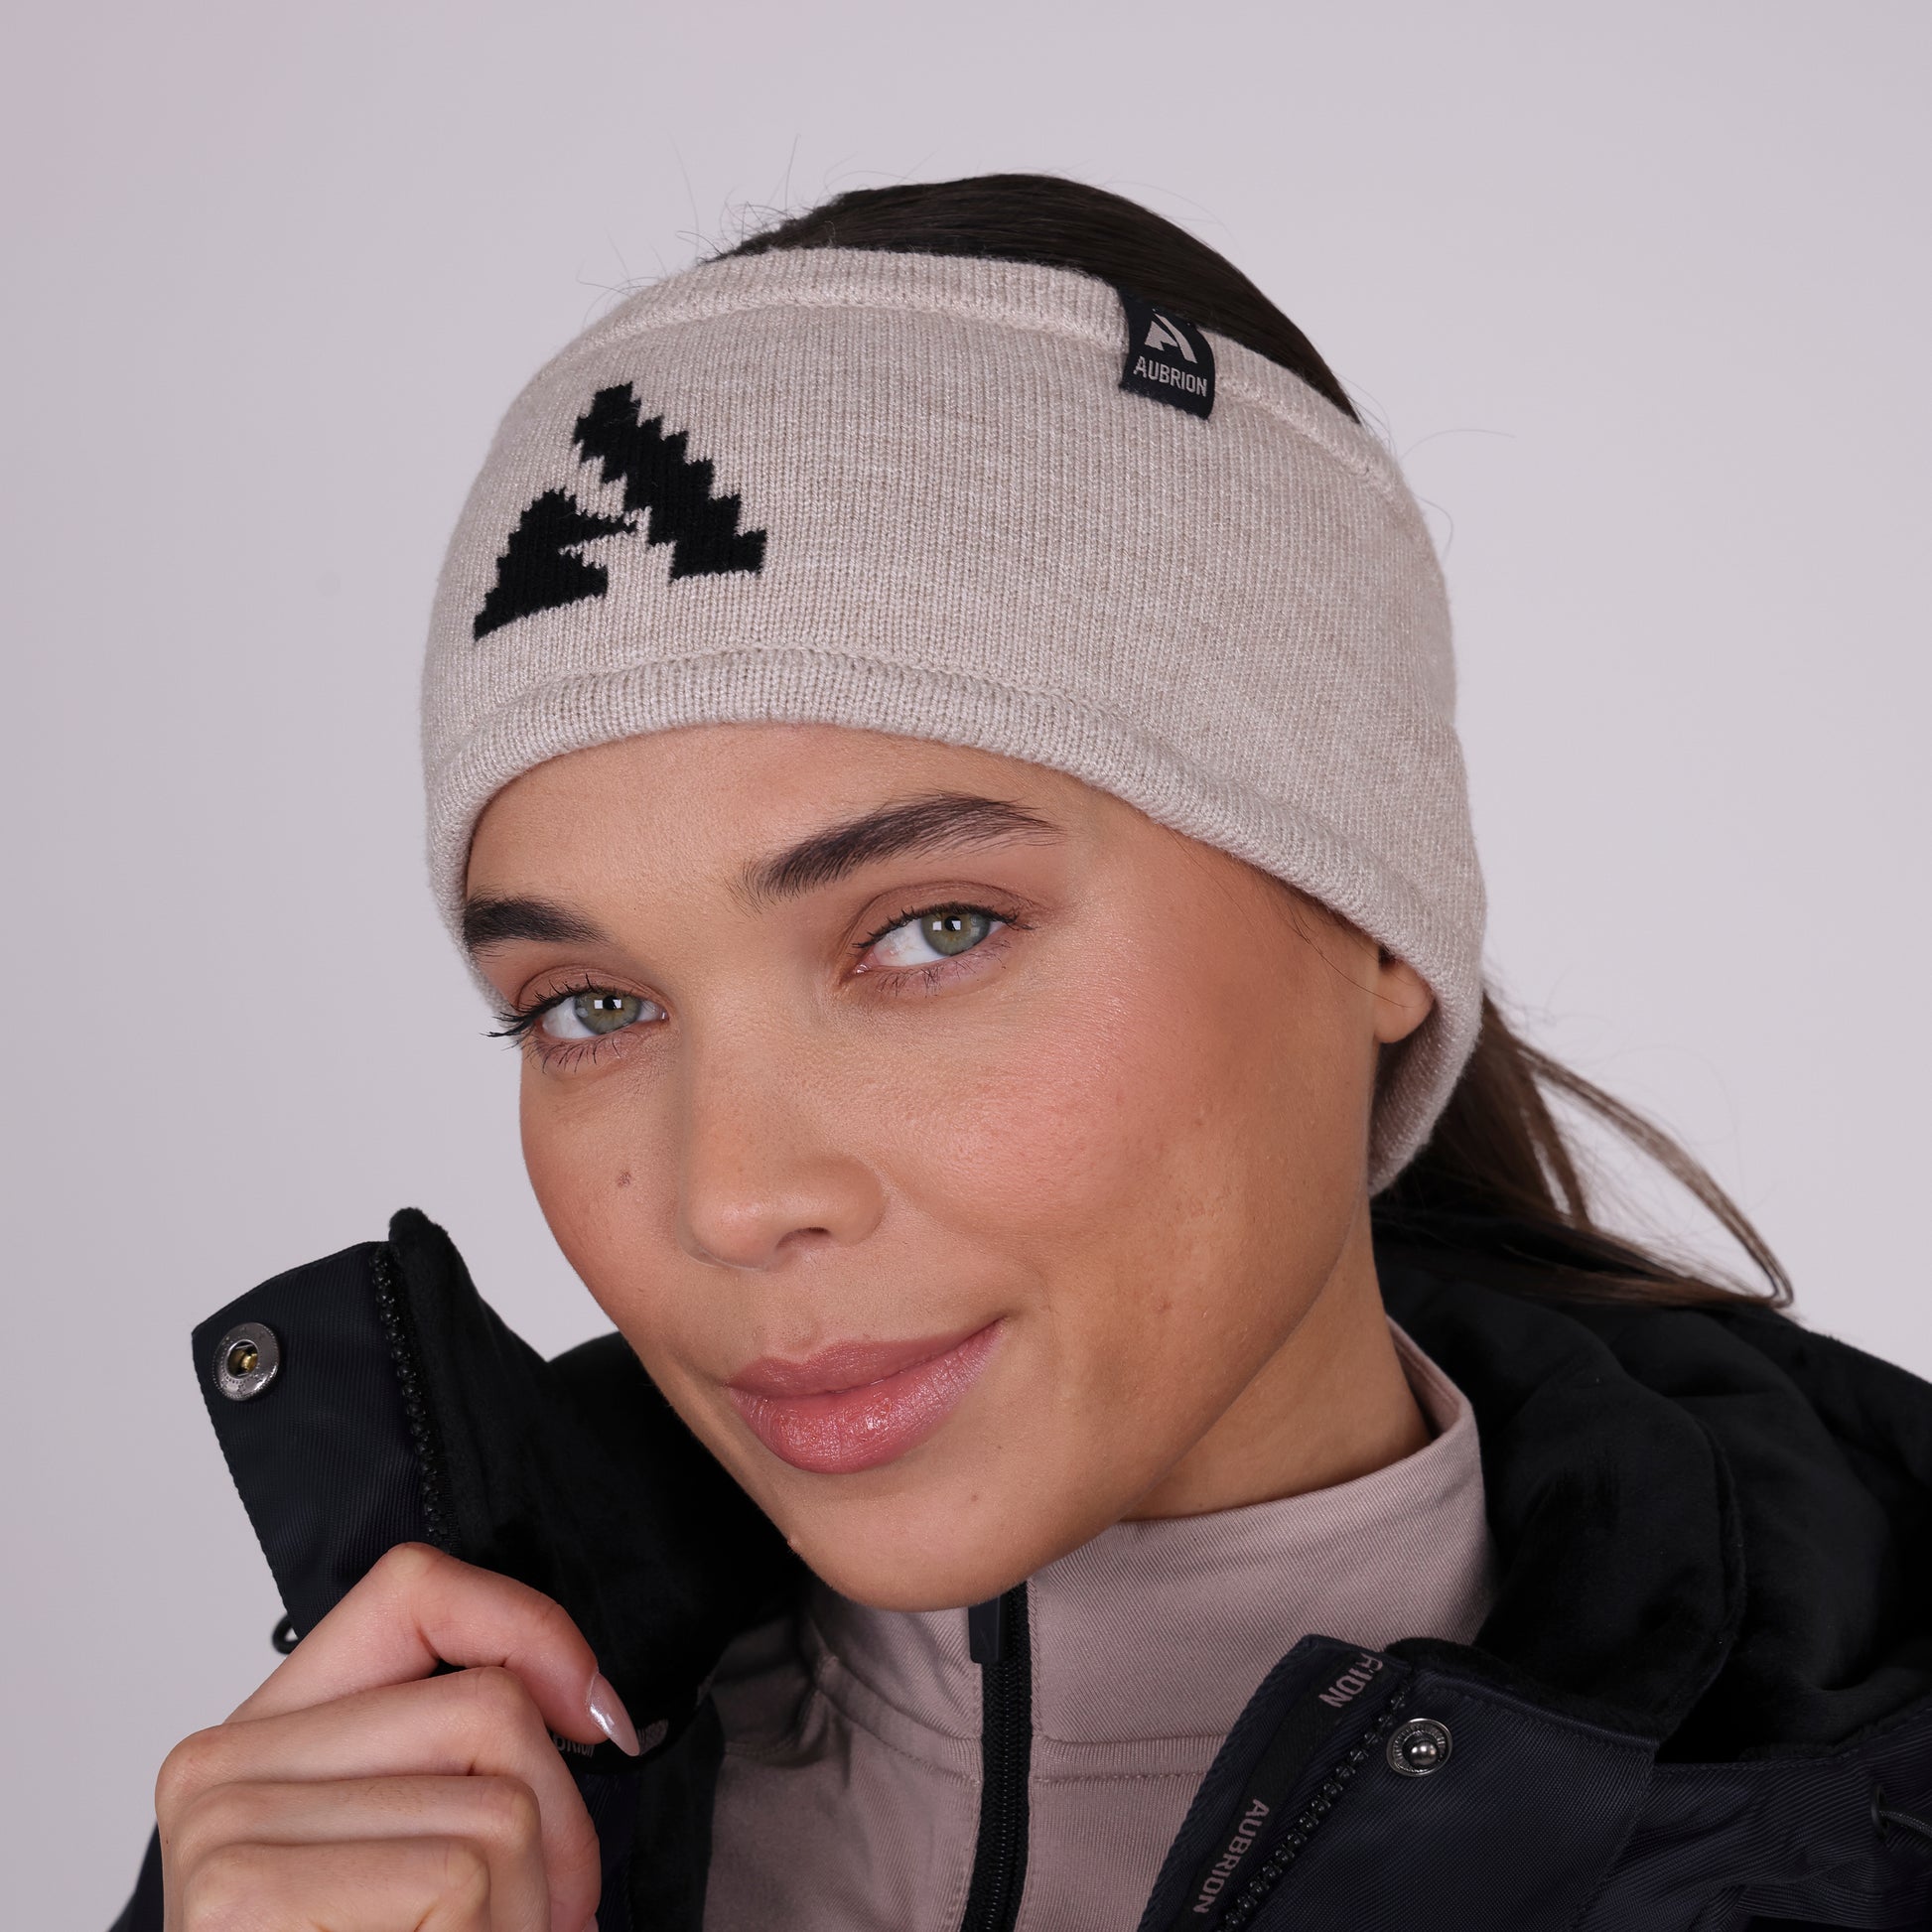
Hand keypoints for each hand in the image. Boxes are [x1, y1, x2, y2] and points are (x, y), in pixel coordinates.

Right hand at [154, 1542, 638, 1929]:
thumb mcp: (429, 1841)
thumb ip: (465, 1750)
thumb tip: (594, 1703)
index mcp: (263, 1735)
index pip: (415, 1588)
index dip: (530, 1626)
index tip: (592, 1712)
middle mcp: (219, 1768)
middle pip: (488, 1708)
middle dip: (558, 1824)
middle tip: (532, 1918)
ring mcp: (223, 1833)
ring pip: (497, 1798)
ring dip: (540, 1900)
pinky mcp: (245, 1899)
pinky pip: (464, 1871)